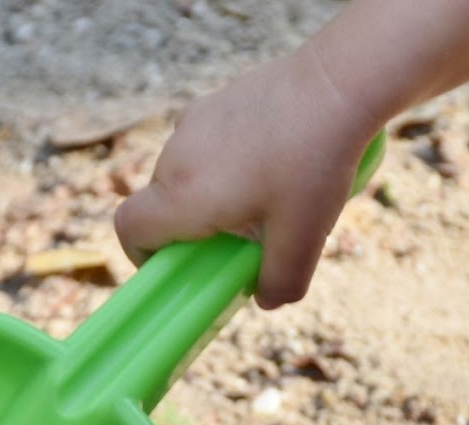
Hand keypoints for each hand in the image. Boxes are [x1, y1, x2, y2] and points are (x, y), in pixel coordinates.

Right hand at [113, 44, 373, 309]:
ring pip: (184, 175)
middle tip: (236, 242)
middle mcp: (178, 156)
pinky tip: (272, 165)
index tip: (177, 264)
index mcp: (184, 194)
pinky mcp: (217, 101)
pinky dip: (224, 166)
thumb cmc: (315, 163)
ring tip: (261, 201)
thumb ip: (281, 282)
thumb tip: (267, 299)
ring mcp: (194, 122)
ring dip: (209, 197)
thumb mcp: (303, 239)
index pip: (129, 228)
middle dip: (189, 231)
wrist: (340, 83)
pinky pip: (206, 147)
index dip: (141, 255)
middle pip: (159, 204)